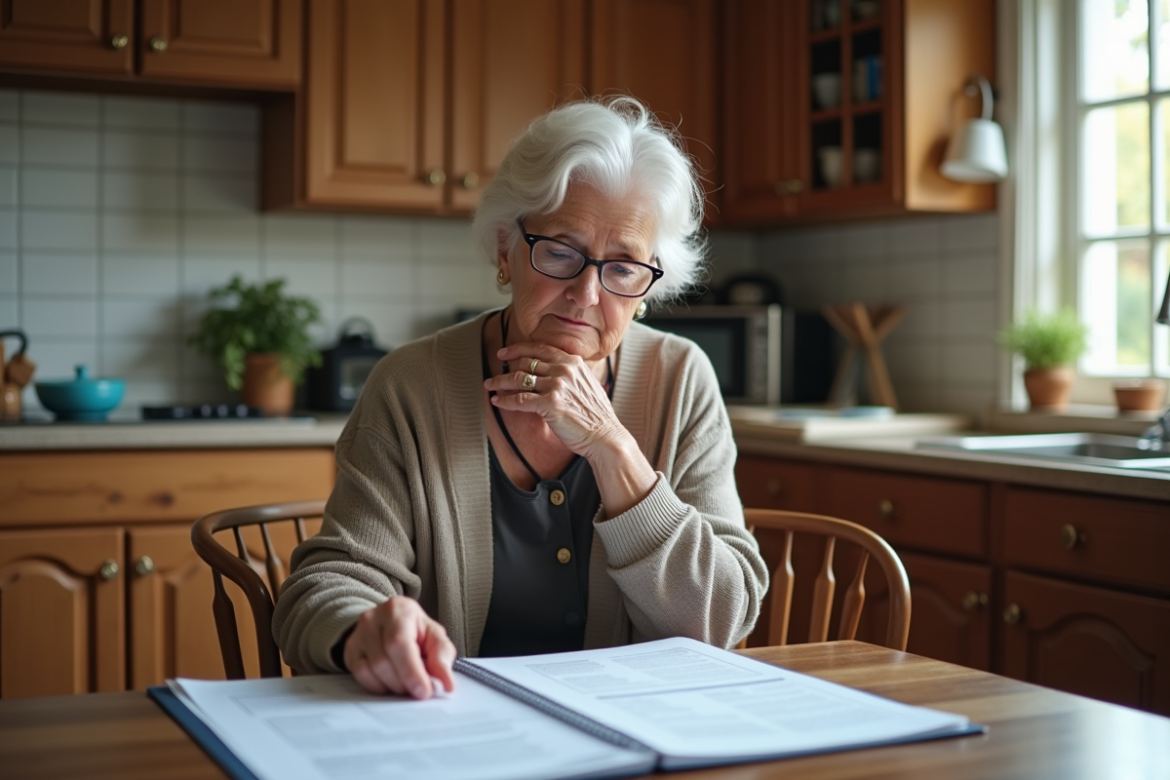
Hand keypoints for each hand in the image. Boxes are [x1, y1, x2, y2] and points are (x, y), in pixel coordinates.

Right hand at [344, 596, 455, 698]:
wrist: (389, 623)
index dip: (412, 671)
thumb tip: (446, 683)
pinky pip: (360, 676)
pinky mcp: (350, 650)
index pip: (399, 643)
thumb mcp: (435, 637)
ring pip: (371, 670)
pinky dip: (378, 686)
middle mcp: (373, 618)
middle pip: (383, 660)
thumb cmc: (415, 631)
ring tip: (406, 683)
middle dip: (404, 682)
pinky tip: (390, 682)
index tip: (424, 691)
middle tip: (418, 689)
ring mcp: (358, 634)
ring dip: (392, 685)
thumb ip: (442, 658)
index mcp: (399, 609)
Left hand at [485, 342, 624, 457]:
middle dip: (505, 368)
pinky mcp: (550, 404)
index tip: (504, 353)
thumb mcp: (586, 384)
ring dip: (500, 382)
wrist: (605, 436)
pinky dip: (506, 400)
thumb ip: (570, 374)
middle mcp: (565, 370)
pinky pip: (520, 400)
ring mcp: (558, 386)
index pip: (540, 349)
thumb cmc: (596, 415)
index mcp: (573, 362)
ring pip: (520, 379)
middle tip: (493, 374)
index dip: (518, 349)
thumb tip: (550, 371)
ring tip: (489, 386)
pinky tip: (497, 401)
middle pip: (526, 363)